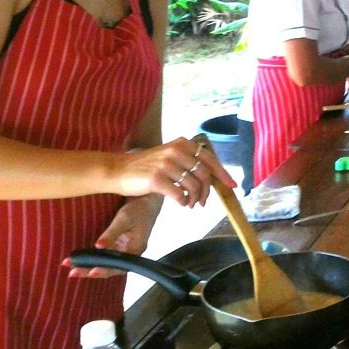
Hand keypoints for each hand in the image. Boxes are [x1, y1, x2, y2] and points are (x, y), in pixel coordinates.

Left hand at [65, 193, 161, 278]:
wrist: (147, 200)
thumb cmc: (139, 208)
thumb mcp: (125, 218)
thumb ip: (112, 233)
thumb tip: (98, 246)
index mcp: (135, 250)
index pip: (119, 266)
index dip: (105, 270)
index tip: (91, 271)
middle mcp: (129, 253)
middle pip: (109, 268)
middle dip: (90, 271)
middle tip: (73, 272)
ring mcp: (122, 250)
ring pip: (105, 263)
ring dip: (88, 266)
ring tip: (71, 267)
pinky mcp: (117, 245)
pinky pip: (104, 255)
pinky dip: (92, 258)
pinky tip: (79, 259)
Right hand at [112, 137, 234, 207]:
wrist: (117, 170)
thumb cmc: (146, 167)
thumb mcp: (169, 156)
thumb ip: (188, 162)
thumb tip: (212, 178)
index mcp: (182, 143)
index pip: (210, 158)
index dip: (222, 173)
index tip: (231, 185)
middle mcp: (175, 151)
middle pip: (204, 174)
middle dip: (207, 192)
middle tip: (202, 202)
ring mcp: (166, 164)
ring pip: (193, 186)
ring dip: (195, 199)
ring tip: (190, 204)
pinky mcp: (156, 179)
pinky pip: (179, 194)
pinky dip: (183, 201)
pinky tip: (180, 203)